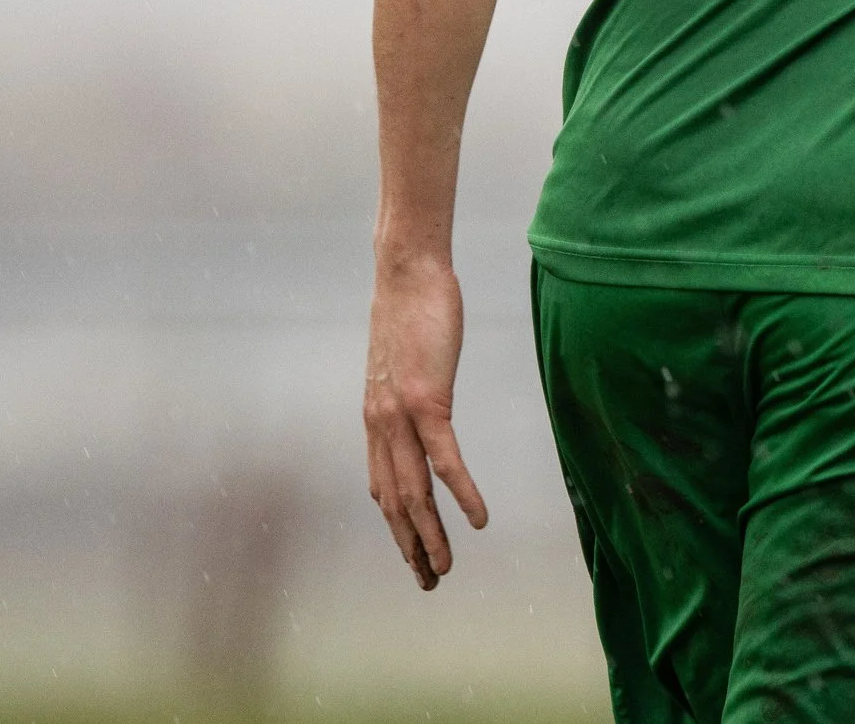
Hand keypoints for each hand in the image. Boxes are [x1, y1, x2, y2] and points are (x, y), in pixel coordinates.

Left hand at [364, 257, 489, 588]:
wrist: (406, 271)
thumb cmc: (412, 307)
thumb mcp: (406, 357)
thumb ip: (411, 386)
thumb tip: (422, 399)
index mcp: (376, 418)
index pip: (383, 486)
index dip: (398, 526)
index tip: (414, 554)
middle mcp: (380, 425)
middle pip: (395, 501)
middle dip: (411, 546)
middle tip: (428, 582)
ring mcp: (401, 415)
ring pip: (414, 492)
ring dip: (430, 535)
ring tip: (444, 568)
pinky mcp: (427, 400)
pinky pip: (446, 459)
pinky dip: (462, 494)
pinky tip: (478, 519)